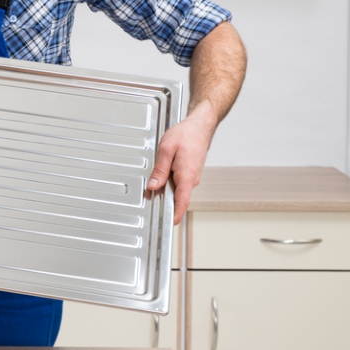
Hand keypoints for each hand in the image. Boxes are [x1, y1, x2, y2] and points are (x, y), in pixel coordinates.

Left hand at [146, 105, 216, 224]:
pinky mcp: (190, 173)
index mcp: (187, 175)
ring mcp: (192, 177)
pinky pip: (179, 182)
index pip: (183, 201)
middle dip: (163, 198)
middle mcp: (192, 179)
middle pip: (177, 196)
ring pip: (176, 188)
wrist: (200, 126)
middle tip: (149, 194)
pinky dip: (169, 180)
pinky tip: (164, 171)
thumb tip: (153, 186)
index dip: (176, 214)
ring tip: (156, 176)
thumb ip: (159, 170)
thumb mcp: (166, 150)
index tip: (170, 223)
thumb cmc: (186, 135)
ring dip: (165, 186)